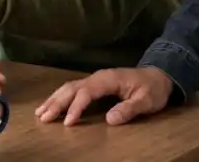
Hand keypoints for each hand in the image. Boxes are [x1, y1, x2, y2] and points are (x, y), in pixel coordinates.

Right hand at [35, 67, 173, 125]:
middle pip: (72, 88)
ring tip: (40, 112)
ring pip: (69, 87)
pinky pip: (73, 88)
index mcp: (108, 79)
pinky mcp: (94, 83)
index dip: (76, 107)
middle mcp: (97, 77)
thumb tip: (109, 120)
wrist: (158, 75)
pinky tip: (52, 104)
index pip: (86, 92)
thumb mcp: (147, 101)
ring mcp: (94, 79)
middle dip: (56, 102)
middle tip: (43, 117)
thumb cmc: (152, 89)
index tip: (68, 122)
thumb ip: (129, 109)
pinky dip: (60, 96)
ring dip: (54, 99)